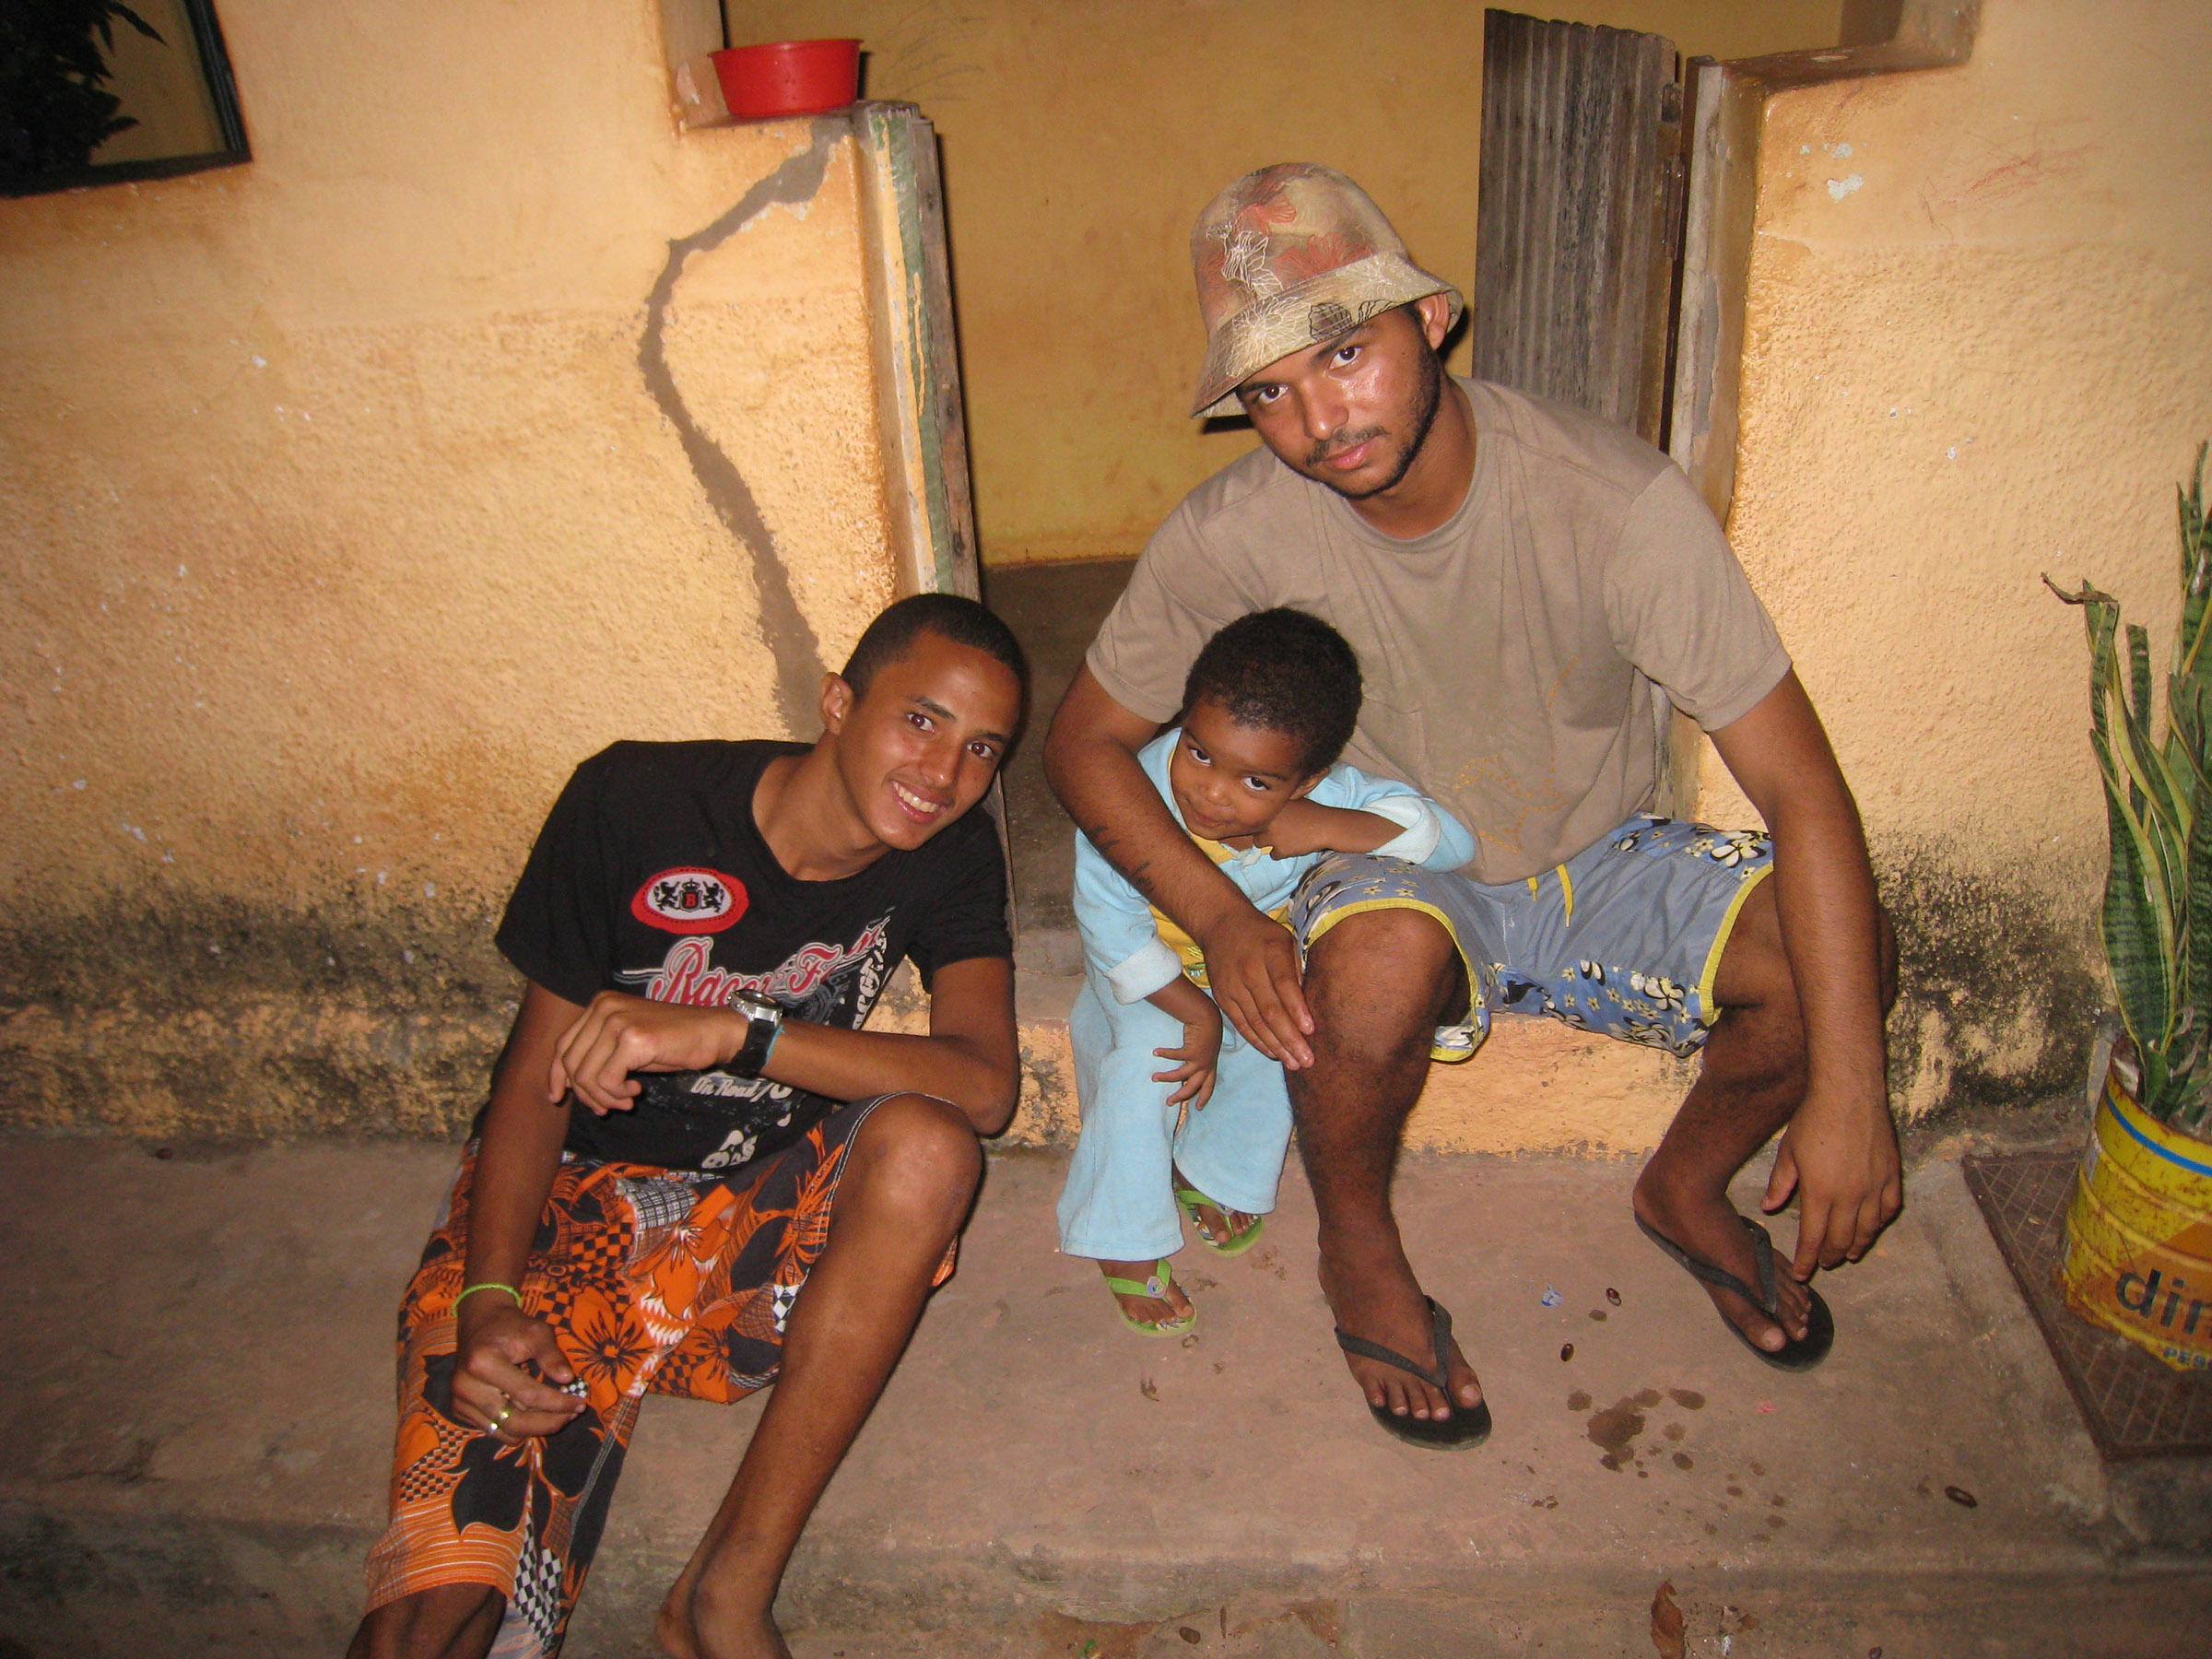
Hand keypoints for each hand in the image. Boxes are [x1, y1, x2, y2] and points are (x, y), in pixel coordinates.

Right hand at [450, 1298, 586, 1439]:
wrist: (480, 1321)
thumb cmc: (511, 1325)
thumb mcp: (537, 1333)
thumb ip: (552, 1356)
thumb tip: (568, 1379)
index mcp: (484, 1363)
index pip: (528, 1395)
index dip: (558, 1403)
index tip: (580, 1404)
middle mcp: (467, 1387)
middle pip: (514, 1422)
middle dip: (548, 1423)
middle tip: (572, 1416)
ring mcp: (460, 1401)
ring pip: (505, 1432)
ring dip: (535, 1429)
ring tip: (557, 1415)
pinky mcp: (460, 1410)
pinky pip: (494, 1430)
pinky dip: (517, 1427)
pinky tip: (534, 1414)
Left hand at [549, 991, 745, 1114]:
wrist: (714, 1032)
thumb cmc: (674, 1041)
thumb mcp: (629, 1042)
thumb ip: (600, 1054)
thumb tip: (570, 1085)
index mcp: (600, 1004)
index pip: (563, 1044)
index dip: (556, 1075)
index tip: (558, 1097)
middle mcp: (604, 1007)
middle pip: (571, 1062)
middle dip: (584, 1093)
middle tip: (606, 1107)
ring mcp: (618, 1021)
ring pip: (587, 1075)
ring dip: (604, 1098)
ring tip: (626, 1100)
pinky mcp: (633, 1038)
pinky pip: (607, 1080)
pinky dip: (617, 1094)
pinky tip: (636, 1091)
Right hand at [1152, 1000, 1222, 1108]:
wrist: (1209, 1020)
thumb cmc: (1206, 1035)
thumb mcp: (1206, 1052)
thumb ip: (1198, 1062)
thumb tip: (1188, 1070)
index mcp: (1210, 1068)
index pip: (1209, 1087)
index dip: (1204, 1097)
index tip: (1198, 1108)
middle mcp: (1205, 1066)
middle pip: (1192, 1087)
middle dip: (1180, 1096)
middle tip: (1168, 1102)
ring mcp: (1200, 1060)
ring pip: (1181, 1075)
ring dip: (1166, 1077)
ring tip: (1154, 1077)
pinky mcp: (1193, 1051)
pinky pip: (1176, 1056)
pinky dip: (1165, 1054)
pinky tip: (1155, 1052)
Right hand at [1192, 903, 1313, 1068]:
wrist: (1220, 924)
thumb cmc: (1262, 934)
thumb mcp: (1286, 940)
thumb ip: (1298, 968)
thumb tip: (1311, 1003)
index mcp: (1270, 951)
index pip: (1284, 984)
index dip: (1297, 1008)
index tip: (1311, 1030)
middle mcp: (1249, 970)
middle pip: (1270, 1010)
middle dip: (1290, 1038)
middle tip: (1308, 1060)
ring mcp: (1233, 986)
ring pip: (1256, 1022)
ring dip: (1276, 1046)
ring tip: (1294, 1064)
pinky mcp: (1223, 998)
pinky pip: (1242, 1025)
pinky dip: (1258, 1041)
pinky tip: (1274, 1054)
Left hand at [1253, 798, 1352, 859]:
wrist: (1325, 826)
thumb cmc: (1311, 812)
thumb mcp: (1293, 801)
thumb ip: (1277, 805)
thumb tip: (1265, 809)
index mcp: (1270, 808)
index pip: (1254, 816)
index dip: (1260, 821)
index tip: (1268, 823)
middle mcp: (1268, 821)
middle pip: (1254, 830)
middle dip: (1263, 832)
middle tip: (1278, 831)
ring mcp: (1273, 836)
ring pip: (1259, 843)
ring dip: (1269, 843)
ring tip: (1284, 838)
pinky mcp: (1280, 850)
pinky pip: (1273, 855)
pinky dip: (1281, 853)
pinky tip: (1292, 846)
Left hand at [1762, 1073, 1902, 1277]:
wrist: (1849, 1093)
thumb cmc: (1813, 1119)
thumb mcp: (1788, 1152)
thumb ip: (1780, 1184)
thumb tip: (1768, 1208)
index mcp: (1820, 1193)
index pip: (1814, 1238)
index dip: (1808, 1259)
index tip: (1803, 1272)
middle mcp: (1850, 1197)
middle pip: (1842, 1240)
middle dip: (1831, 1256)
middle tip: (1824, 1263)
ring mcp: (1875, 1187)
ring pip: (1868, 1230)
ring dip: (1857, 1245)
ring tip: (1849, 1254)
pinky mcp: (1892, 1175)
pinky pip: (1889, 1209)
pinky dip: (1880, 1223)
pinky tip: (1873, 1227)